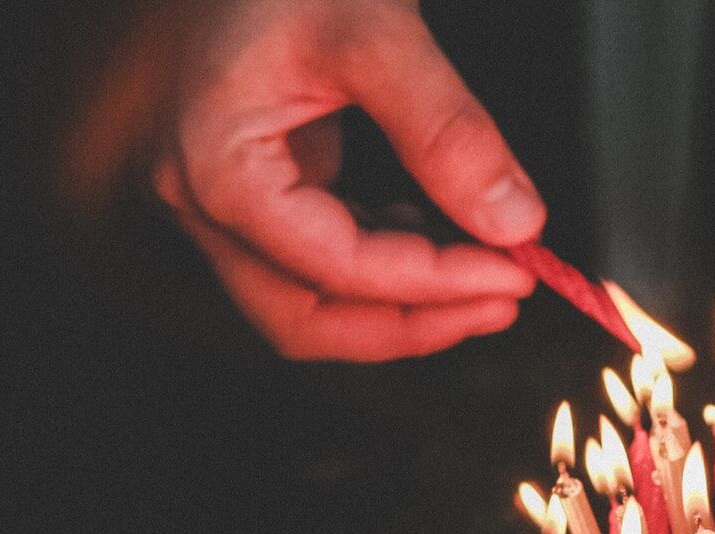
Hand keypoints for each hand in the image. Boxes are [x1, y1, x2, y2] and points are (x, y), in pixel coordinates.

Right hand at [153, 0, 542, 360]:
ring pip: (304, 298)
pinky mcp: (244, 177)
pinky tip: (436, 232)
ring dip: (398, 300)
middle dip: (412, 323)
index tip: (516, 271)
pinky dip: (378, 258)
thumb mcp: (372, 25)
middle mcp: (198, 197)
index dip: (438, 284)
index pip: (341, 269)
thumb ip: (445, 129)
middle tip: (503, 302)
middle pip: (306, 319)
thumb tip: (513, 220)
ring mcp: (213, 193)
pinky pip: (309, 252)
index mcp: (215, 168)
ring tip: (485, 273)